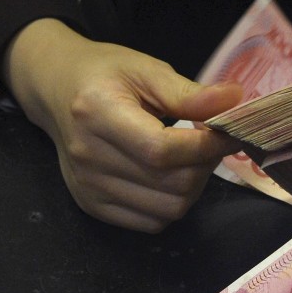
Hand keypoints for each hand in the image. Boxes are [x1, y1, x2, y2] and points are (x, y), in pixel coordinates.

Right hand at [1, 19, 242, 232]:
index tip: (228, 133)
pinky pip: (152, 222)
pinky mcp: (93, 206)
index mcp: (97, 113)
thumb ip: (189, 93)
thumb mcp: (146, 70)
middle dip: (204, 164)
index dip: (206, 146)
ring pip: (169, 209)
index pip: (163, 150)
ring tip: (189, 159)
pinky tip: (169, 177)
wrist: (55, 91)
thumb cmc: (104, 75)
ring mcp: (89, 187)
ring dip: (193, 186)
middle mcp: (88, 156)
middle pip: (172, 184)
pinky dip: (172, 204)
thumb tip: (235, 101)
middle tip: (207, 142)